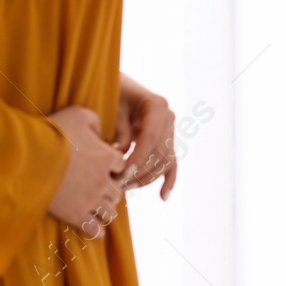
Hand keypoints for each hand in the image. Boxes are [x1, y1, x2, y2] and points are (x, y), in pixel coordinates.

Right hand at [47, 105, 126, 237]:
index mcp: (107, 157)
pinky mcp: (75, 215)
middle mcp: (103, 180)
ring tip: (99, 210)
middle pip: (118, 192)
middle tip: (102, 191)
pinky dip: (97, 231)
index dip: (115, 168)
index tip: (107, 169)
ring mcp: (90, 199)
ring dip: (106, 211)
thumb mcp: (78, 114)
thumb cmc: (53, 133)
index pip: (122, 167)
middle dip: (111, 191)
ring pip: (110, 212)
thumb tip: (100, 131)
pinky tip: (95, 230)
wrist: (29, 158)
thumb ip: (95, 121)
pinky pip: (95, 229)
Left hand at [114, 74, 178, 199]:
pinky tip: (162, 197)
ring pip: (164, 161)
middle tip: (116, 184)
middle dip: (139, 171)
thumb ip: (120, 130)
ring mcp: (171, 131)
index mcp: (158, 105)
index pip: (151, 137)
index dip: (138, 157)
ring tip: (125, 188)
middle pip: (158, 152)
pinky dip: (169, 180)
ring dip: (146, 178)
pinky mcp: (168, 142)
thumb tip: (121, 155)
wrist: (121, 88)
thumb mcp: (113, 107)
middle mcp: (169, 118)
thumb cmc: (114, 94)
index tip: (123, 172)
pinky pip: (172, 163)